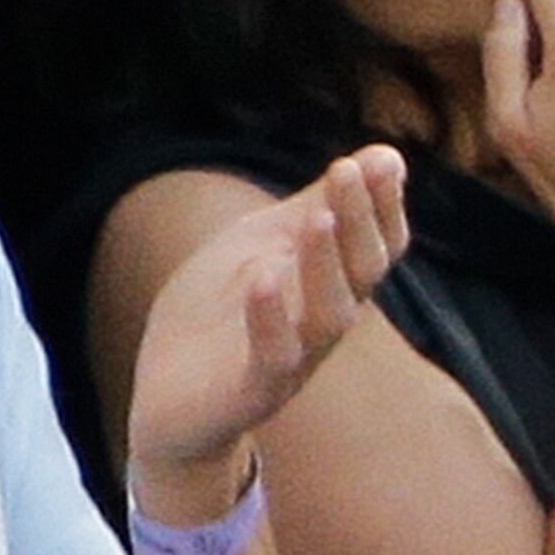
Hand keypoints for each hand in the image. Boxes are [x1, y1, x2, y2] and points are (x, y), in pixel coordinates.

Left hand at [122, 144, 411, 500]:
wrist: (168, 400)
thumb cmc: (218, 315)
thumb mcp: (262, 244)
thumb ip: (316, 205)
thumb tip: (386, 154)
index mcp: (331, 286)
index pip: (379, 244)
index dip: (384, 206)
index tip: (381, 161)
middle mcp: (324, 321)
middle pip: (364, 273)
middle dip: (360, 221)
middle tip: (348, 171)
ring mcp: (294, 359)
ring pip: (331, 315)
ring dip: (328, 267)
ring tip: (318, 220)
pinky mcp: (251, 391)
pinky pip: (273, 358)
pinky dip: (271, 319)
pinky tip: (263, 279)